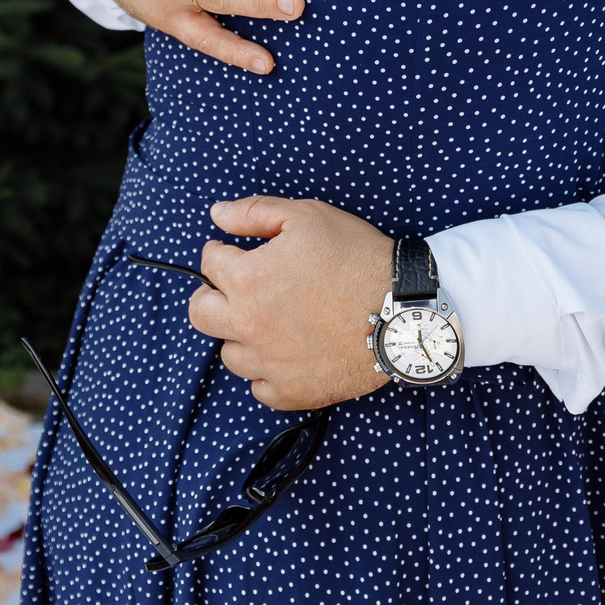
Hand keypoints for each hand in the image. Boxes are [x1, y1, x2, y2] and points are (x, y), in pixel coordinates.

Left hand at [187, 197, 393, 410]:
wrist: (403, 309)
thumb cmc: (357, 258)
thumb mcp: (306, 217)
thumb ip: (254, 213)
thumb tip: (217, 214)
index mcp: (247, 280)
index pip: (209, 263)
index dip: (221, 251)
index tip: (233, 251)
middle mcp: (249, 325)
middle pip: (201, 314)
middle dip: (210, 294)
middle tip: (234, 288)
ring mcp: (269, 364)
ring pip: (228, 354)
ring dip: (239, 335)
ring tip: (264, 321)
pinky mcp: (292, 392)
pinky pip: (259, 388)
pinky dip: (265, 372)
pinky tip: (283, 353)